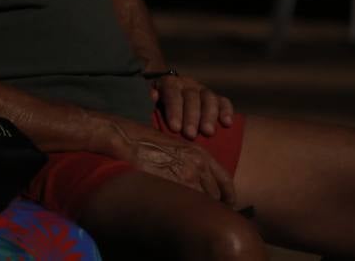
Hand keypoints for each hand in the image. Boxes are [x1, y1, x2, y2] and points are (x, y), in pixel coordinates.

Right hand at [114, 120, 236, 204]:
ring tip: (193, 217)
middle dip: (214, 205)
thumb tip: (196, 178)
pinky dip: (186, 212)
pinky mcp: (171, 187)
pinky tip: (179, 214)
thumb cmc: (145, 140)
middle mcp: (197, 165)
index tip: (228, 204)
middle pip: (215, 195)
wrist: (125, 138)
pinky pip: (186, 205)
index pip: (225, 180)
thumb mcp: (175, 145)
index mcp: (200, 154)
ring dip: (200, 211)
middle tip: (209, 215)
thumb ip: (189, 161)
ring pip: (202, 202)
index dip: (228, 195)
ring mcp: (185, 177)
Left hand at [150, 74, 234, 138]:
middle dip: (191, 117)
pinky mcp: (216, 98)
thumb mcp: (150, 102)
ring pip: (208, 98)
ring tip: (208, 132)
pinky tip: (227, 123)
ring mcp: (202, 90)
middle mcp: (187, 84)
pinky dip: (226, 111)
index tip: (175, 128)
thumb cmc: (158, 105)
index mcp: (169, 84)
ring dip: (209, 116)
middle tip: (190, 135)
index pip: (172, 93)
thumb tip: (152, 96)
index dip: (174, 109)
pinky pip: (223, 101)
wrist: (169, 94)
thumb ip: (149, 101)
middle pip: (191, 97)